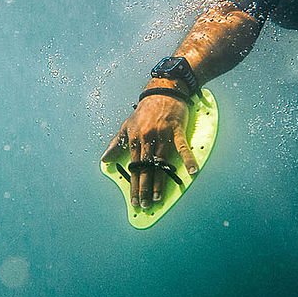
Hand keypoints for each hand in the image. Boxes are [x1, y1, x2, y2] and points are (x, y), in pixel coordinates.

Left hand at [101, 94, 198, 209]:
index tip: (133, 201)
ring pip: (160, 163)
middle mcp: (147, 139)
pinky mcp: (176, 130)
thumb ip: (116, 144)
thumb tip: (104, 160)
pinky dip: (188, 159)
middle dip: (143, 189)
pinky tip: (193, 172)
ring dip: (159, 181)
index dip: (133, 186)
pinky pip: (182, 147)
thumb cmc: (144, 111)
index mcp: (135, 140)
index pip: (134, 168)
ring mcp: (162, 135)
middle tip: (143, 205)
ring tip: (157, 198)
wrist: (162, 91)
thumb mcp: (126, 126)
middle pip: (145, 169)